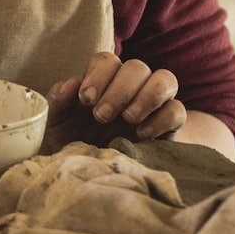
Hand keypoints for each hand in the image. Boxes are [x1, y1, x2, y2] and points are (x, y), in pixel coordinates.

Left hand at [44, 51, 185, 151]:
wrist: (98, 173)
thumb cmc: (73, 142)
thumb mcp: (56, 125)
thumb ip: (58, 102)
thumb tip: (71, 82)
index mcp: (101, 80)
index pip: (106, 60)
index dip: (98, 75)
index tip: (86, 100)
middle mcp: (129, 86)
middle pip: (136, 67)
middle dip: (119, 90)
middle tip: (101, 117)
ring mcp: (153, 103)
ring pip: (165, 78)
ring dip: (147, 96)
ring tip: (127, 120)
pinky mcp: (170, 124)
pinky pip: (178, 109)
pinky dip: (162, 118)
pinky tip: (142, 135)